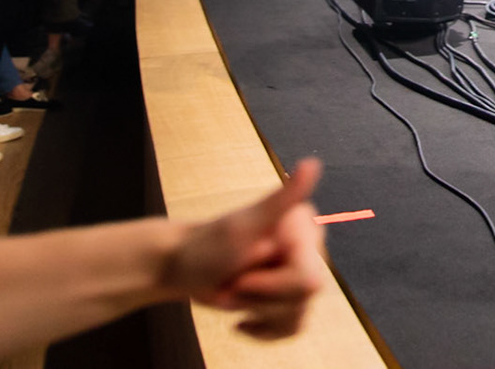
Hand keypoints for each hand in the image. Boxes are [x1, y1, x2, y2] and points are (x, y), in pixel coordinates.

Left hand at [167, 158, 326, 335]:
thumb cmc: (208, 244)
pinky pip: (292, 327)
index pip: (307, 280)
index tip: (241, 271)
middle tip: (234, 281)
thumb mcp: (244, 225)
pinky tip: (243, 321)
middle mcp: (310, 248)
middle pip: (302, 300)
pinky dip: (264, 330)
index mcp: (305, 227)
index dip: (269, 286)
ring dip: (257, 312)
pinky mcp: (289, 297)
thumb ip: (282, 199)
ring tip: (234, 292)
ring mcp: (300, 273)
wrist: (183, 267)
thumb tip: (312, 163)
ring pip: (296, 317)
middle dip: (260, 299)